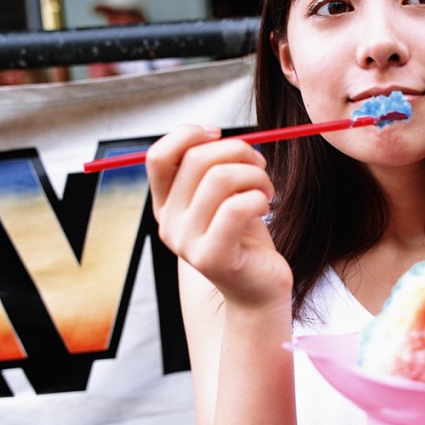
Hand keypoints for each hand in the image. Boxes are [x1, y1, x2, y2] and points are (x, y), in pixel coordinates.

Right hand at [146, 124, 291, 306]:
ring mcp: (187, 243)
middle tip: (260, 164)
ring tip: (266, 189)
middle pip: (196, 160)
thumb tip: (214, 134)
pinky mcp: (212, 258)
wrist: (259, 290)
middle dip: (238, 151)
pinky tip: (265, 207)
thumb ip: (210, 169)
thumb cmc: (244, 238)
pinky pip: (237, 207)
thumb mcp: (222, 198)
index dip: (188, 134)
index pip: (158, 157)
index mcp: (166, 206)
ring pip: (220, 178)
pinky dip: (259, 197)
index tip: (218, 134)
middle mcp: (169, 224)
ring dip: (255, 174)